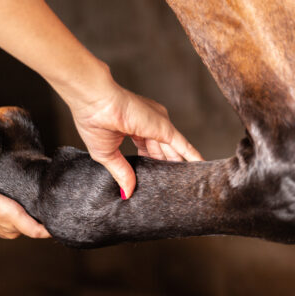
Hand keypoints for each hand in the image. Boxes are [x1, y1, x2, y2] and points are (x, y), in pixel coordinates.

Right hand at [63, 74, 202, 198]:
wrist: (95, 102)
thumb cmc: (93, 121)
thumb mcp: (107, 154)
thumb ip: (121, 173)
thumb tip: (126, 193)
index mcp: (132, 127)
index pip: (147, 149)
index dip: (150, 165)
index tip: (151, 180)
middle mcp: (148, 124)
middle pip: (162, 151)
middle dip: (167, 167)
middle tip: (174, 186)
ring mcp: (158, 125)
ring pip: (173, 150)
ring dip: (180, 165)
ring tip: (190, 182)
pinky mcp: (165, 128)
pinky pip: (183, 146)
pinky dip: (192, 156)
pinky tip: (200, 167)